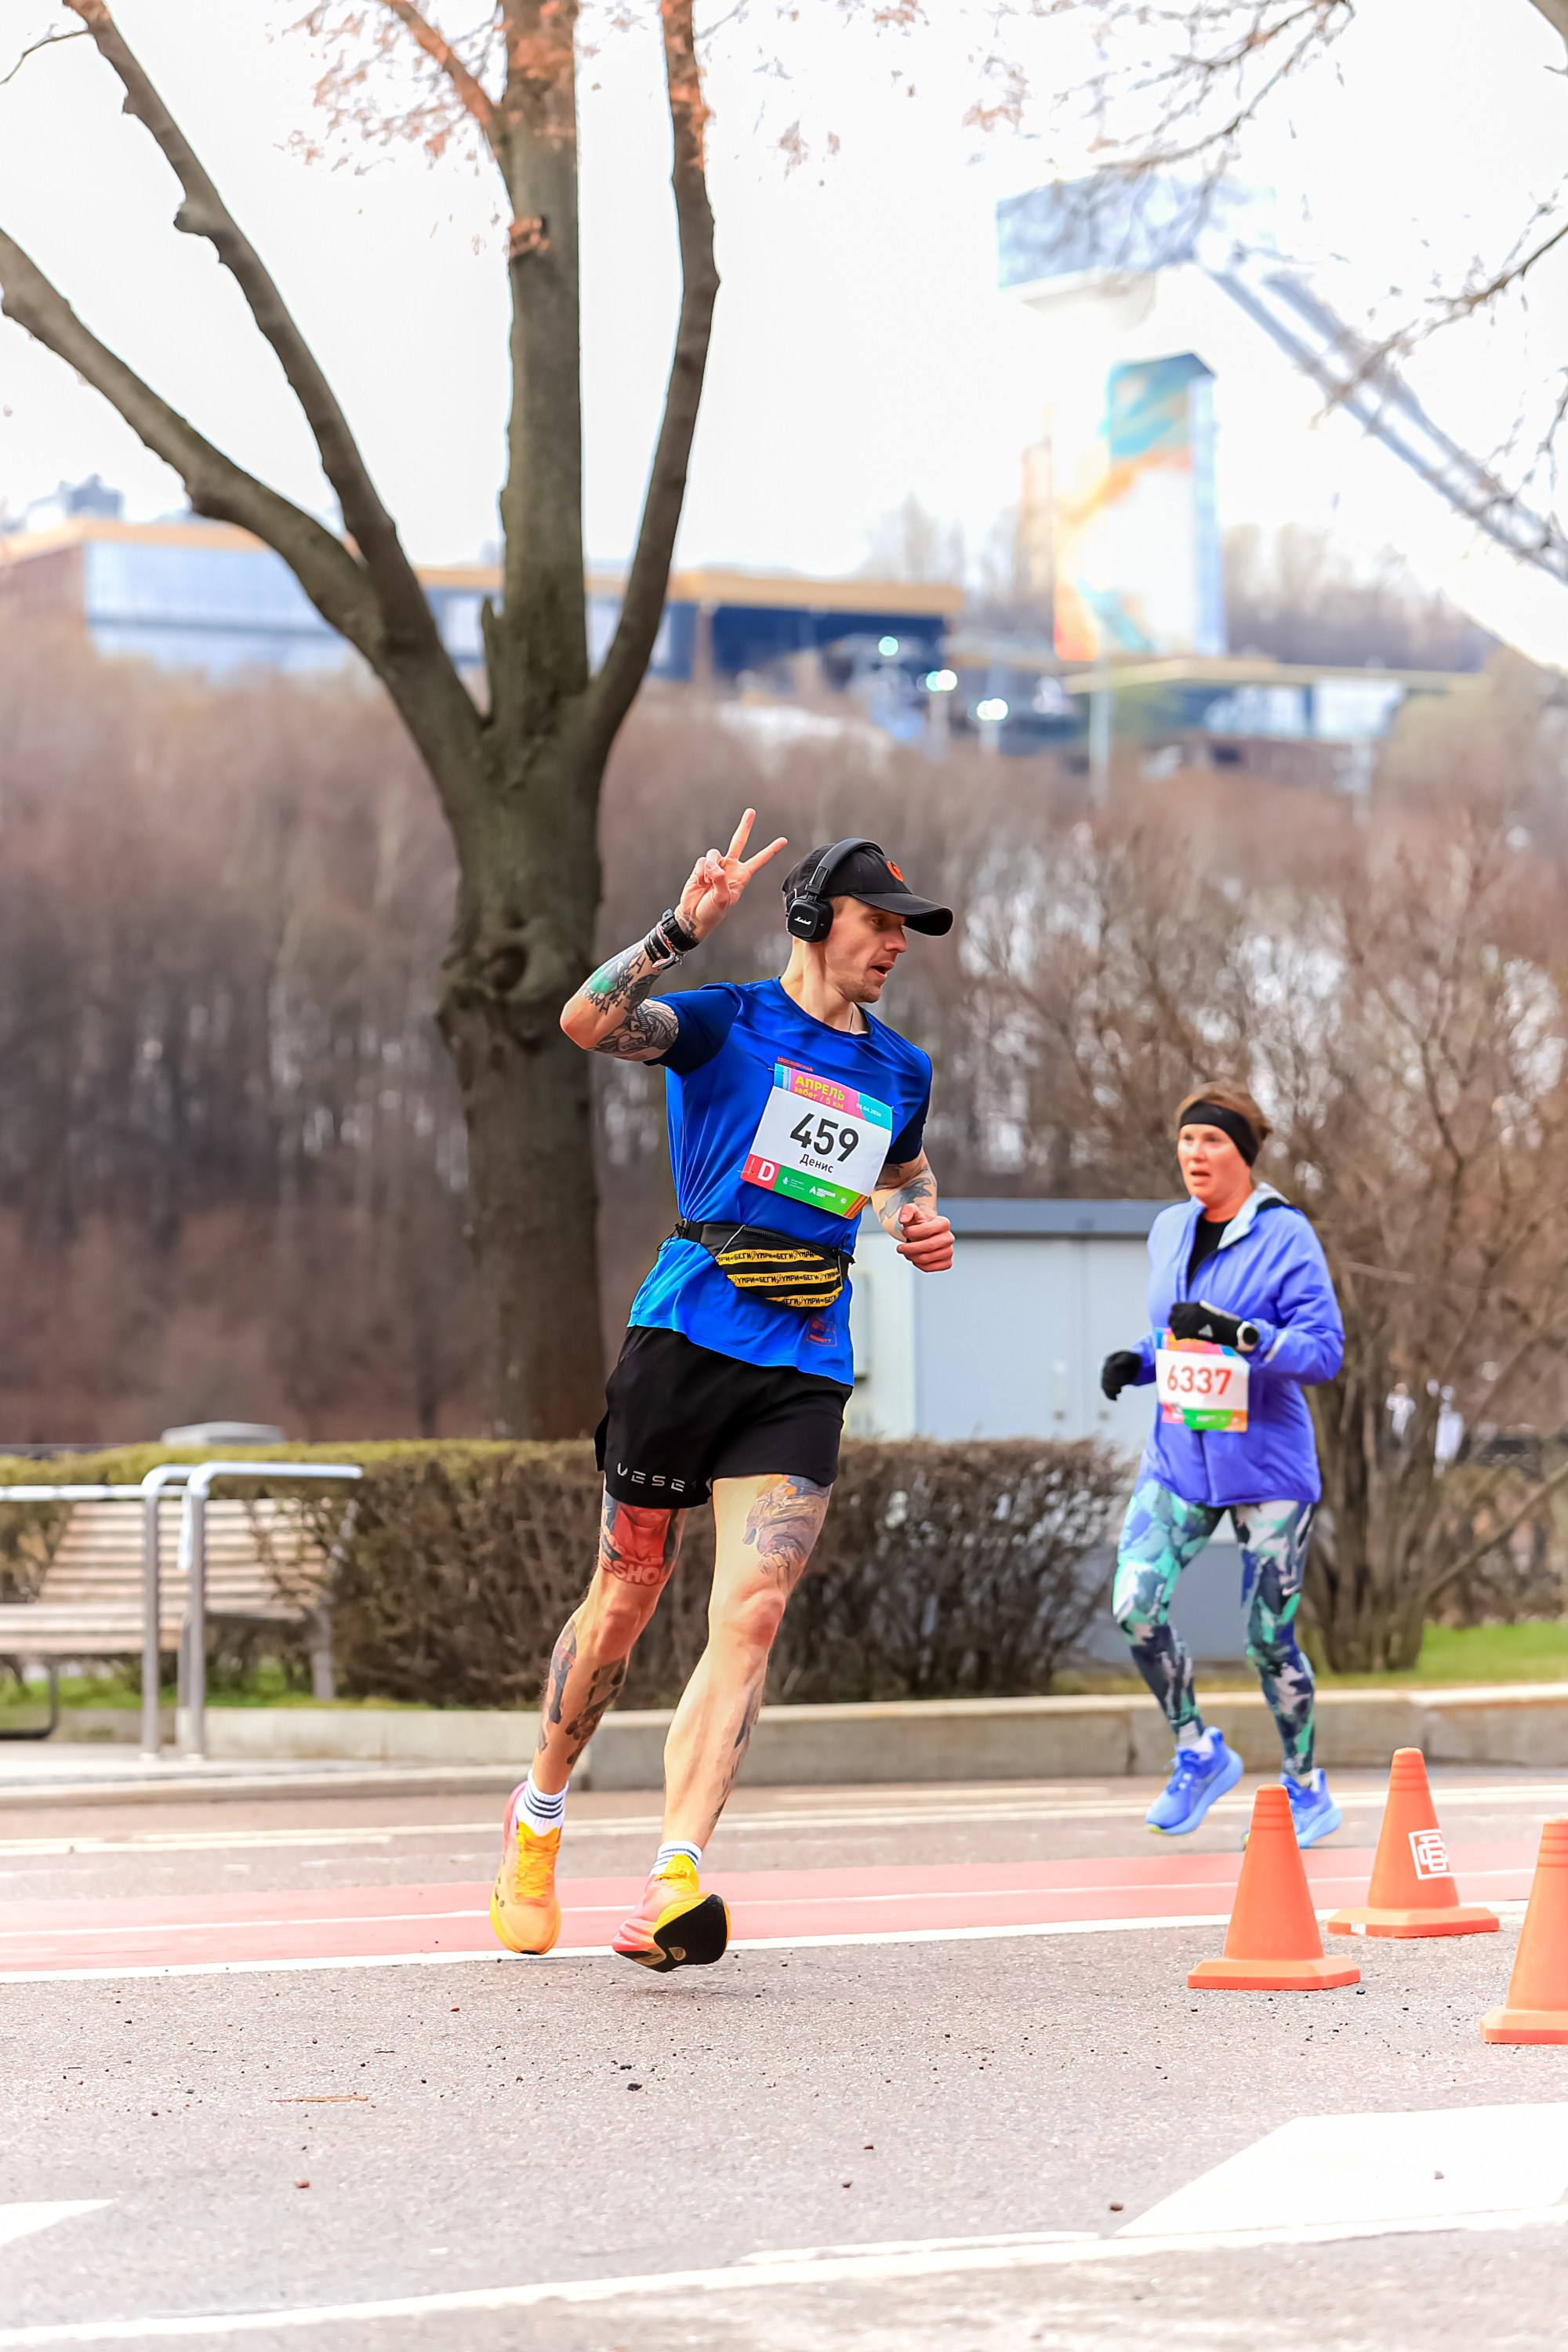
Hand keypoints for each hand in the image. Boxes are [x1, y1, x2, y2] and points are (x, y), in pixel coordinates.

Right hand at [675, 809, 787, 941]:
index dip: (771, 850)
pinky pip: (702, 861)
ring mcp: (716, 866)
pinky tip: (699, 883)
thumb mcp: (723, 899)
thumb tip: (714, 866)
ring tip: (707, 882)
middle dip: (745, 826)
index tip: (783, 840)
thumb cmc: (712, 911)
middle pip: (739, 842)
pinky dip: (700, 872)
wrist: (693, 915)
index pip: (759, 860)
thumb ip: (721, 880)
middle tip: (751, 812)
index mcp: (741, 876)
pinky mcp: (701, 867)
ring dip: (710, 868)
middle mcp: (730, 867)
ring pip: (714, 854)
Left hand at [895, 1202, 952, 1272]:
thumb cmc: (919, 1223)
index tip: (904, 1231)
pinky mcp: (946, 1263)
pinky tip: (915, 1257)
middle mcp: (949, 1237)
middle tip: (900, 1248)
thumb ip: (907, 1210)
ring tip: (907, 1252)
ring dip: (911, 1256)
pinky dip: (918, 1264)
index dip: (911, 1232)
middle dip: (909, 1248)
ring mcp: (949, 1251)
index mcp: (943, 1223)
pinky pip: (929, 1268)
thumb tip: (903, 1219)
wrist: (925, 1233)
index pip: (927, 1230)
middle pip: (928, 1246)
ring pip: (926, 1258)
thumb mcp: (912, 1213)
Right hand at [1100, 1349, 1141, 1401]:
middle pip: (1106, 1378)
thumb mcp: (1129, 1357)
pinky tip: (1116, 1399)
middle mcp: (1105, 1369)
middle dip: (1116, 1382)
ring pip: (1104, 1386)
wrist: (1131, 1364)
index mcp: (1109, 1360)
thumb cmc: (1131, 1360)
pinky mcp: (1107, 1384)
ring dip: (1112, 1390)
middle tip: (1126, 1382)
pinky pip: (1106, 1391)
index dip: (1118, 1375)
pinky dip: (1110, 1396)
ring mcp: (1105, 1377)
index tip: (1127, 1376)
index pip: (1110, 1369)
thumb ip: (1123, 1360)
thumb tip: (1116, 1366)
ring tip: (1120, 1391)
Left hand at [1169, 1300, 1248, 1349]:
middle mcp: (1190, 1312)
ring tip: (1182, 1333)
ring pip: (1173, 1326)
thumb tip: (1182, 1315)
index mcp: (1194, 1305)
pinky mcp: (1190, 1332)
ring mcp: (1189, 1322)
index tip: (1177, 1318)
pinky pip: (1178, 1335)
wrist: (1229, 1330)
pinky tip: (1186, 1338)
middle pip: (1172, 1316)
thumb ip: (1194, 1310)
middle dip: (1173, 1322)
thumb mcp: (1206, 1310)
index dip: (1175, 1313)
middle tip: (1178, 1327)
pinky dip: (1180, 1337)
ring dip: (1176, 1329)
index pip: (1174, 1307)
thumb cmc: (1221, 1321)